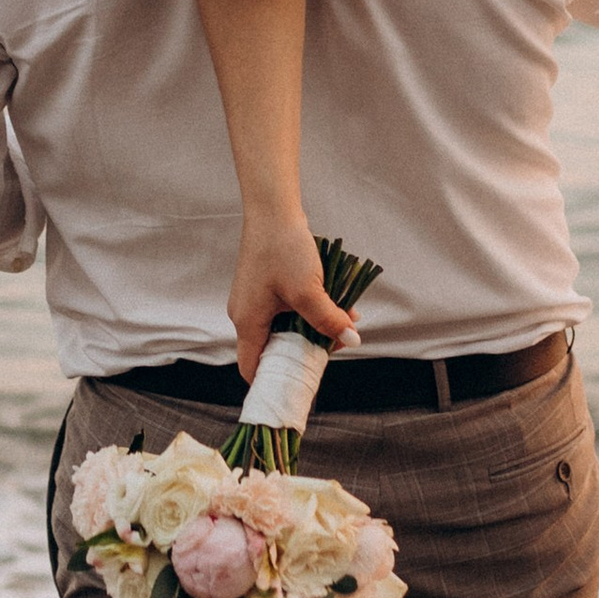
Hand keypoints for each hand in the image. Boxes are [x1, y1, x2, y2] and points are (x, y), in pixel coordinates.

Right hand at [228, 210, 359, 379]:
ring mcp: (254, 300)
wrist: (272, 209)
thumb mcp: (309, 291)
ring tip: (343, 320)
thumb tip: (352, 340)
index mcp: (247, 322)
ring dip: (313, 327)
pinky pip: (286, 309)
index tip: (298, 388)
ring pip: (285, 327)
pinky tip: (335, 302)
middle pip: (273, 348)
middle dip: (306, 351)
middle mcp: (246, 314)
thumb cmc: (283, 249)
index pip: (252, 368)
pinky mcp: (265, 287)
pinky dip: (308, 310)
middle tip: (335, 347)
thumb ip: (328, 320)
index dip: (273, 383)